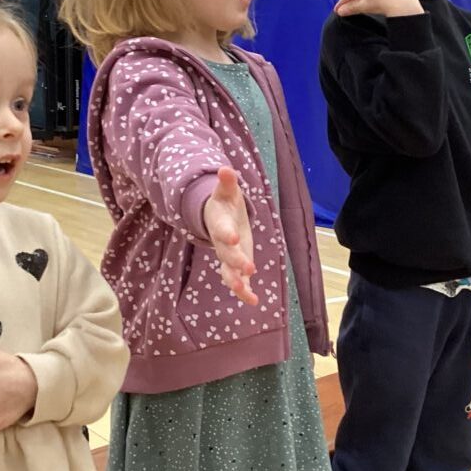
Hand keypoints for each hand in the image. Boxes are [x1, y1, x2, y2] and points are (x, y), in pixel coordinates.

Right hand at [203, 166, 258, 305]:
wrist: (216, 217)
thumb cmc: (224, 201)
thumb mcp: (226, 191)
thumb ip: (227, 182)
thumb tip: (226, 169)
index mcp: (219, 223)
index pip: (222, 229)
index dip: (227, 234)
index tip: (235, 238)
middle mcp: (221, 243)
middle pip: (226, 254)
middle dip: (236, 261)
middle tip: (248, 269)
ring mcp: (228, 256)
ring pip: (228, 272)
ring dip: (237, 282)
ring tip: (246, 293)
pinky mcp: (235, 266)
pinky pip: (238, 281)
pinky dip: (244, 292)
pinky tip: (254, 301)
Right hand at [334, 0, 423, 17]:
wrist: (403, 3)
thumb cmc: (383, 3)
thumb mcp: (364, 6)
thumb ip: (351, 7)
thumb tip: (341, 11)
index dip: (343, 3)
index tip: (337, 11)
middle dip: (352, 0)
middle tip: (345, 10)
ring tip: (358, 8)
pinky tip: (370, 2)